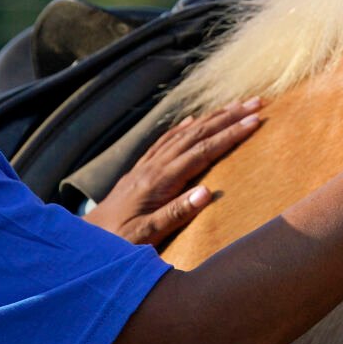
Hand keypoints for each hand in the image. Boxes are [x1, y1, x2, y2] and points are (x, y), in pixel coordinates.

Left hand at [85, 99, 264, 245]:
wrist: (86, 241)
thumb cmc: (118, 241)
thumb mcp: (147, 234)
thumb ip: (176, 213)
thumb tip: (208, 192)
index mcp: (159, 181)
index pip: (202, 152)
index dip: (230, 135)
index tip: (255, 121)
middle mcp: (153, 167)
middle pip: (196, 134)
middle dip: (228, 117)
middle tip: (256, 102)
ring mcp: (146, 166)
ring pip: (183, 134)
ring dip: (211, 118)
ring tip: (234, 105)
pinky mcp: (140, 171)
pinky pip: (165, 141)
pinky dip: (183, 128)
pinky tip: (193, 120)